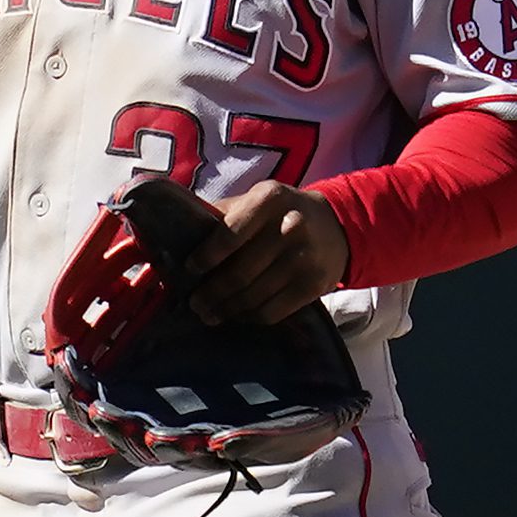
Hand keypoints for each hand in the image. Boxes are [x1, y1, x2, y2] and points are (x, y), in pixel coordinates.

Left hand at [173, 183, 352, 327]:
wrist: (336, 226)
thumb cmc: (281, 213)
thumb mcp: (256, 201)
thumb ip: (223, 214)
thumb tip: (180, 234)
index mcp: (269, 199)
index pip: (230, 233)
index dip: (206, 257)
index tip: (190, 270)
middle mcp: (290, 226)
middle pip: (241, 272)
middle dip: (212, 293)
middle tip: (196, 305)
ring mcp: (305, 258)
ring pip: (255, 296)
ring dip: (227, 310)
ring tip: (211, 314)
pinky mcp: (314, 285)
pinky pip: (274, 311)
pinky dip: (251, 317)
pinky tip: (239, 315)